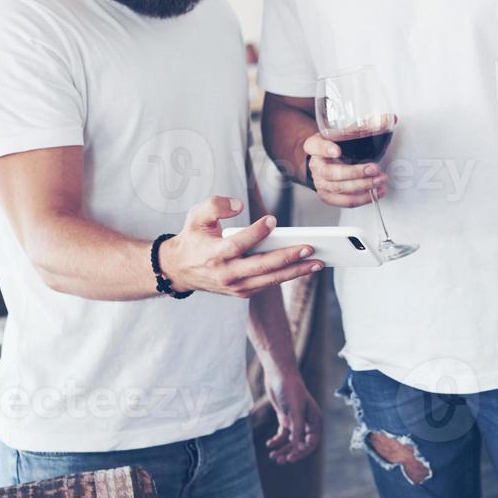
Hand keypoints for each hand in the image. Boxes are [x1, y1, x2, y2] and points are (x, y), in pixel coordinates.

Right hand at [160, 197, 320, 298]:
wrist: (180, 269)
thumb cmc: (194, 238)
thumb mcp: (195, 215)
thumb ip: (215, 205)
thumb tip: (239, 205)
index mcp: (214, 253)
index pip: (239, 243)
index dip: (256, 232)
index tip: (273, 220)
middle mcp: (226, 273)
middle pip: (261, 266)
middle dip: (288, 257)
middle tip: (310, 247)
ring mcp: (235, 286)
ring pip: (270, 279)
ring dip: (296, 271)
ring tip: (318, 262)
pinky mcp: (242, 292)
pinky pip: (269, 284)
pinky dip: (287, 276)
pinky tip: (305, 267)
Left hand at [263, 364, 322, 463]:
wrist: (279, 374)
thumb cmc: (290, 390)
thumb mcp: (295, 411)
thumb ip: (298, 430)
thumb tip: (300, 448)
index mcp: (315, 420)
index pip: (312, 442)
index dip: (302, 452)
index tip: (289, 458)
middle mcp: (307, 422)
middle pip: (301, 444)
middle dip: (291, 452)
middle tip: (279, 460)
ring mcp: (296, 420)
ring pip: (291, 441)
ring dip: (283, 449)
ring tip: (272, 456)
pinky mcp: (286, 418)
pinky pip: (283, 434)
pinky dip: (276, 440)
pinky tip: (269, 444)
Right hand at [304, 132, 388, 207]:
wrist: (327, 161)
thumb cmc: (337, 145)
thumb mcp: (345, 133)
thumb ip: (365, 126)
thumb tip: (390, 119)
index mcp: (314, 145)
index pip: (315, 146)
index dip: (324, 148)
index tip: (337, 149)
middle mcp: (315, 166)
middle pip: (330, 173)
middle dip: (355, 172)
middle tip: (374, 168)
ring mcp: (321, 183)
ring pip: (339, 189)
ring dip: (363, 186)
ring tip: (381, 180)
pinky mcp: (329, 197)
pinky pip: (345, 202)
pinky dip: (363, 198)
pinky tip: (376, 192)